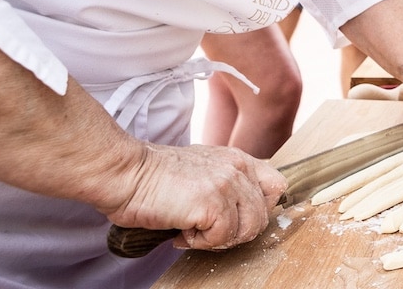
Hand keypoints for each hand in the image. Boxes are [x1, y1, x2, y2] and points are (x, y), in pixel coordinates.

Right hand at [100, 143, 285, 250]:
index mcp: (239, 159)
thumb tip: (239, 210)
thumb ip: (227, 181)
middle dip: (235, 231)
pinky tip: (182, 230)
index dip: (258, 209)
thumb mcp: (203, 169)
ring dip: (219, 238)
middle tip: (206, 230)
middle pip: (262, 215)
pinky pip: (222, 238)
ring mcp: (228, 185)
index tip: (232, 218)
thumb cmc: (156, 177)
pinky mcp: (213, 203)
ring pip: (247, 229)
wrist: (127, 173)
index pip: (276, 187)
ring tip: (193, 230)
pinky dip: (200, 242)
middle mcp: (239, 169)